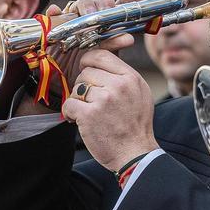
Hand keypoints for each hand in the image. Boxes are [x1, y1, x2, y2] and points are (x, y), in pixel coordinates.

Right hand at [13, 0, 145, 116]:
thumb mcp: (105, 57)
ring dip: (85, 5)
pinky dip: (55, 11)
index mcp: (110, 23)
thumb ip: (114, 45)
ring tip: (88, 13)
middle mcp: (93, 18)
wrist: (73, 83)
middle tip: (106, 11)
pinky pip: (54, 14)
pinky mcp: (56, 26)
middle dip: (104, 2)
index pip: (121, 4)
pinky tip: (55, 12)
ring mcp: (75, 20)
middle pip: (100, 0)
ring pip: (80, 3)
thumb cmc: (93, 67)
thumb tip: (129, 38)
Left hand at [59, 49, 157, 171]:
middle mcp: (119, 85)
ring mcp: (104, 99)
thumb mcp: (140, 94)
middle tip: (90, 101)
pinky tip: (78, 120)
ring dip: (78, 101)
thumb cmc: (136, 127)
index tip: (85, 69)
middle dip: (83, 86)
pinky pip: (69, 104)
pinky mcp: (90, 114)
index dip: (89, 61)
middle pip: (86, 72)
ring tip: (88, 113)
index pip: (102, 55)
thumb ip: (125, 77)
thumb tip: (105, 63)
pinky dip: (70, 113)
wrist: (135, 154)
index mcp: (131, 78)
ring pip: (77, 88)